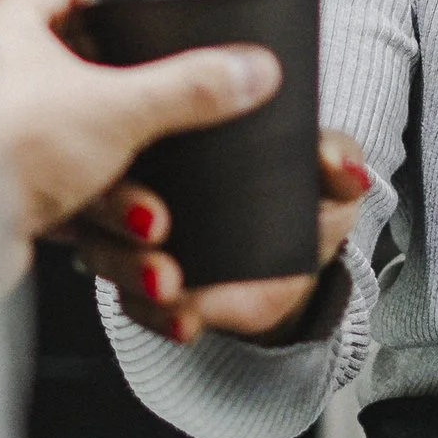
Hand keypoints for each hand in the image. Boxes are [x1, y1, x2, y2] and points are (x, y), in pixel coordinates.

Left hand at [0, 0, 282, 280]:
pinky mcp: (4, 197)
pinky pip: (68, 199)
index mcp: (7, 31)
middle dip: (140, 117)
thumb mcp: (116, 109)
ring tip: (151, 219)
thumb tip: (248, 68)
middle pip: (86, 78)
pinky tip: (135, 246)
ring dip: (127, 190)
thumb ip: (189, 90)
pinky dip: (102, 222)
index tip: (152, 10)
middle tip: (173, 123)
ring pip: (83, 150)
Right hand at [75, 129, 373, 346]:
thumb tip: (336, 162)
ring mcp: (134, 239)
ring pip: (105, 250)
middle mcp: (138, 182)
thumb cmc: (303, 200)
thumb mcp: (325, 176)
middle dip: (116, 207)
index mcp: (172, 134)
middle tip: (155, 224)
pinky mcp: (146, 290)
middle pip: (102, 188)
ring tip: (169, 283)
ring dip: (130, 267)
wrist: (300, 271)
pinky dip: (158, 314)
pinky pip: (136, 303)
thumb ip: (336, 160)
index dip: (124, 126)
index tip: (147, 140)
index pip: (127, 119)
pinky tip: (184, 319)